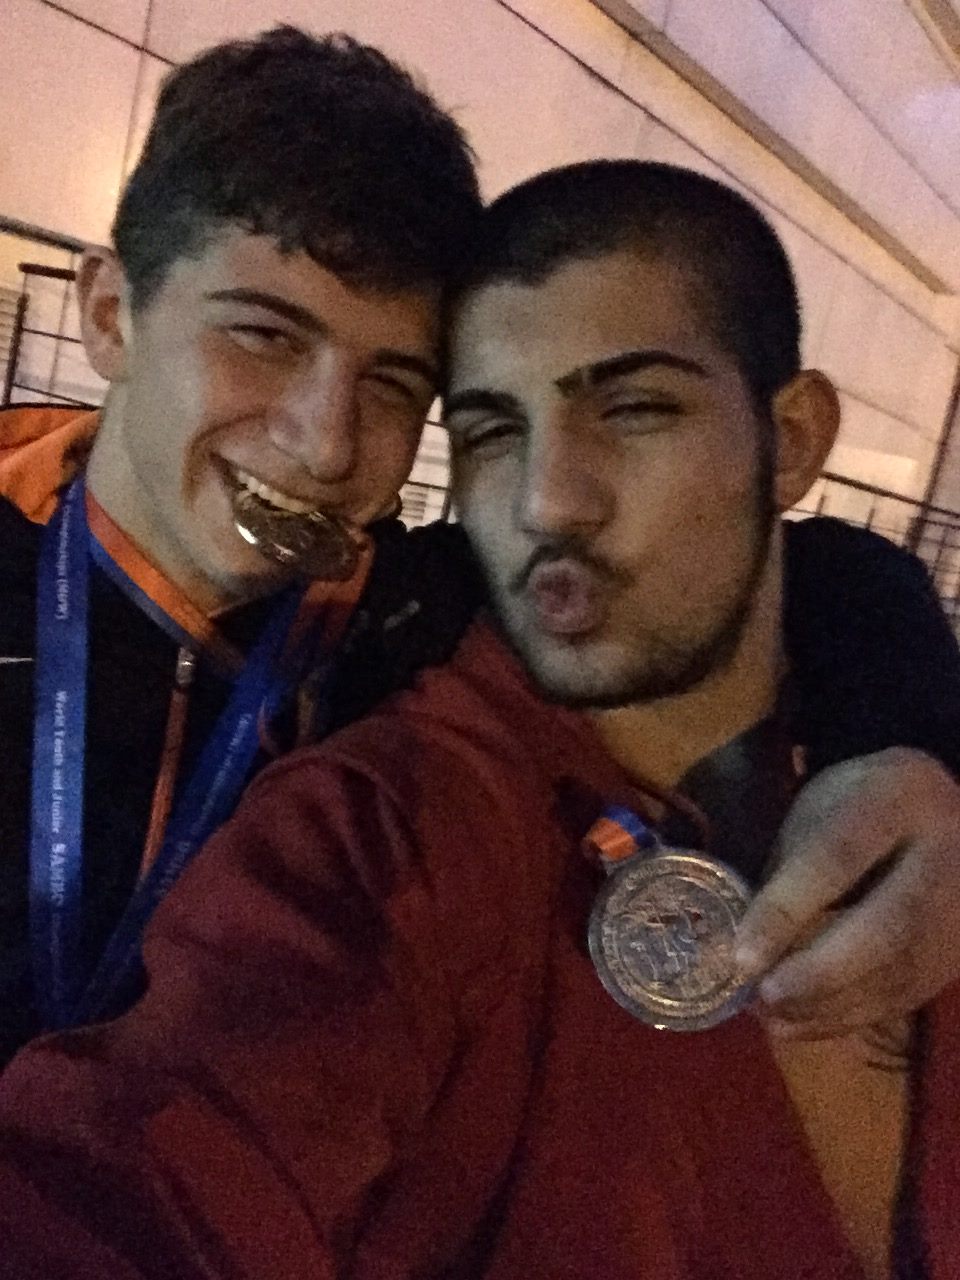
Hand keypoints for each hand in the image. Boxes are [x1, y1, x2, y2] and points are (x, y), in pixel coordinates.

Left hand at [734, 748, 959, 1038]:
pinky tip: (803, 1023)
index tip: (741, 956)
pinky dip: (851, 1015)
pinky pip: (908, 993)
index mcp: (896, 798)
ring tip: (773, 1016)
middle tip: (764, 996)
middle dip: (820, 970)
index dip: (786, 910)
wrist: (940, 809)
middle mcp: (946, 853)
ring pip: (902, 971)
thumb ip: (792, 869)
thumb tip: (746, 946)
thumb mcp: (821, 812)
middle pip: (889, 927)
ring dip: (831, 1003)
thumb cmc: (859, 807)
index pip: (838, 857)